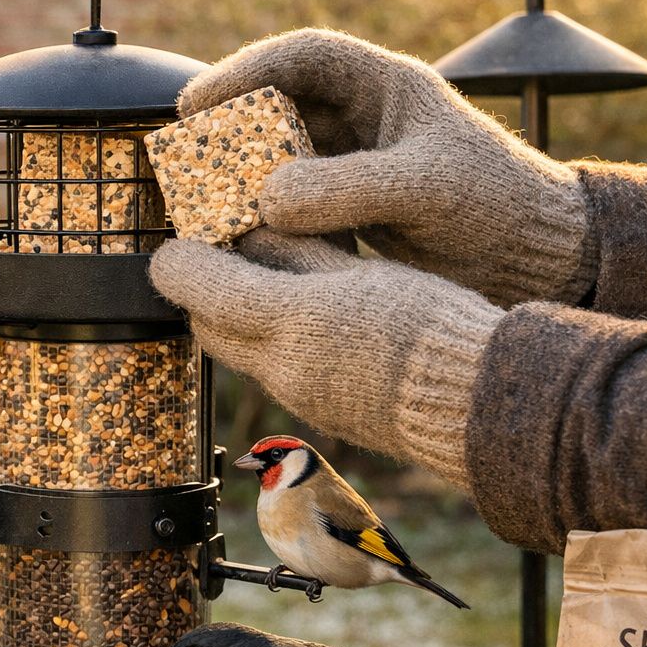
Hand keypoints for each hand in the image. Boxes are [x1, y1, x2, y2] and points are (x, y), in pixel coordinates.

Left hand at [150, 230, 501, 490]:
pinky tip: (306, 324)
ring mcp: (297, 398)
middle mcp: (282, 367)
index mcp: (294, 321)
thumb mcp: (363, 272)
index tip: (173, 248)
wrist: (473, 404)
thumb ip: (302, 252)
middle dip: (201, 296)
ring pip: (240, 354)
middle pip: (209, 330)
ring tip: (264, 285)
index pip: (204, 292)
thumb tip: (252, 230)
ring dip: (237, 322)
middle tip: (216, 259)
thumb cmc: (432, 325)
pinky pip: (275, 375)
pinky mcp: (318, 415)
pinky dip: (272, 346)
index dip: (179, 267)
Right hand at [179, 29, 592, 305]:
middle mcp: (363, 119)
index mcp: (386, 86)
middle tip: (187, 161)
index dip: (244, 70)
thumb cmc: (497, 205)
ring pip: (278, 159)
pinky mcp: (349, 212)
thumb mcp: (425, 189)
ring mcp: (353, 166)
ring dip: (241, 180)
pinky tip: (241, 242)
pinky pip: (292, 206)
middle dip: (230, 130)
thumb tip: (265, 198)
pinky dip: (264, 220)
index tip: (198, 103)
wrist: (534, 258)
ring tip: (204, 207)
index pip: (302, 58)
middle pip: (278, 107)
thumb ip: (348, 189)